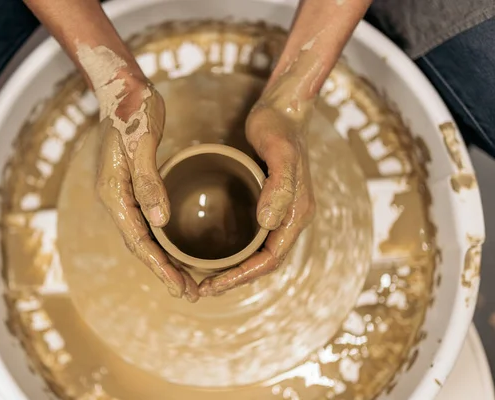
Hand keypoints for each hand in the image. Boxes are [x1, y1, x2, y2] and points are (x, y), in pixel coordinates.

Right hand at [95, 74, 199, 301]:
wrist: (123, 90)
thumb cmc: (132, 110)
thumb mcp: (140, 142)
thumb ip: (149, 183)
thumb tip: (160, 223)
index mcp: (114, 192)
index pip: (138, 241)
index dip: (160, 267)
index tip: (181, 288)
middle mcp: (116, 198)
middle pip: (141, 245)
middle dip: (164, 271)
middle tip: (191, 293)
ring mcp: (123, 193)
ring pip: (144, 237)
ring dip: (164, 260)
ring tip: (187, 281)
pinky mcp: (134, 186)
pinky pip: (148, 222)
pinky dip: (162, 241)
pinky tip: (177, 248)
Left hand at [199, 82, 315, 296]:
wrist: (282, 109)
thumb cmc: (280, 128)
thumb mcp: (281, 153)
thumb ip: (280, 187)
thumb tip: (268, 223)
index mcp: (296, 213)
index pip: (270, 259)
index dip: (242, 276)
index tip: (213, 285)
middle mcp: (290, 217)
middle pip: (264, 263)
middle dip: (235, 279)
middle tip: (202, 289)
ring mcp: (280, 212)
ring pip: (258, 253)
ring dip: (235, 270)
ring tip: (206, 280)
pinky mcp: (268, 203)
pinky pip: (254, 238)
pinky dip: (236, 252)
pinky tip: (216, 253)